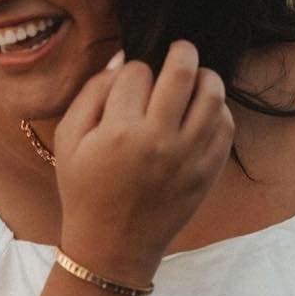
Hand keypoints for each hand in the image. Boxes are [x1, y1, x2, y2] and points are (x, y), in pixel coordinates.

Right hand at [52, 39, 234, 284]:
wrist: (113, 245)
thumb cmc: (85, 190)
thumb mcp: (69, 141)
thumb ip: (92, 94)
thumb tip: (123, 59)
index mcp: (119, 131)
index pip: (137, 72)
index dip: (132, 70)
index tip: (129, 83)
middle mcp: (158, 140)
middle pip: (182, 71)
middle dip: (182, 52)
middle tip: (181, 49)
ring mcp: (188, 157)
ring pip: (212, 94)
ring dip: (206, 76)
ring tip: (197, 77)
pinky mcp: (207, 172)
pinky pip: (225, 126)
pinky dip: (218, 110)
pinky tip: (202, 111)